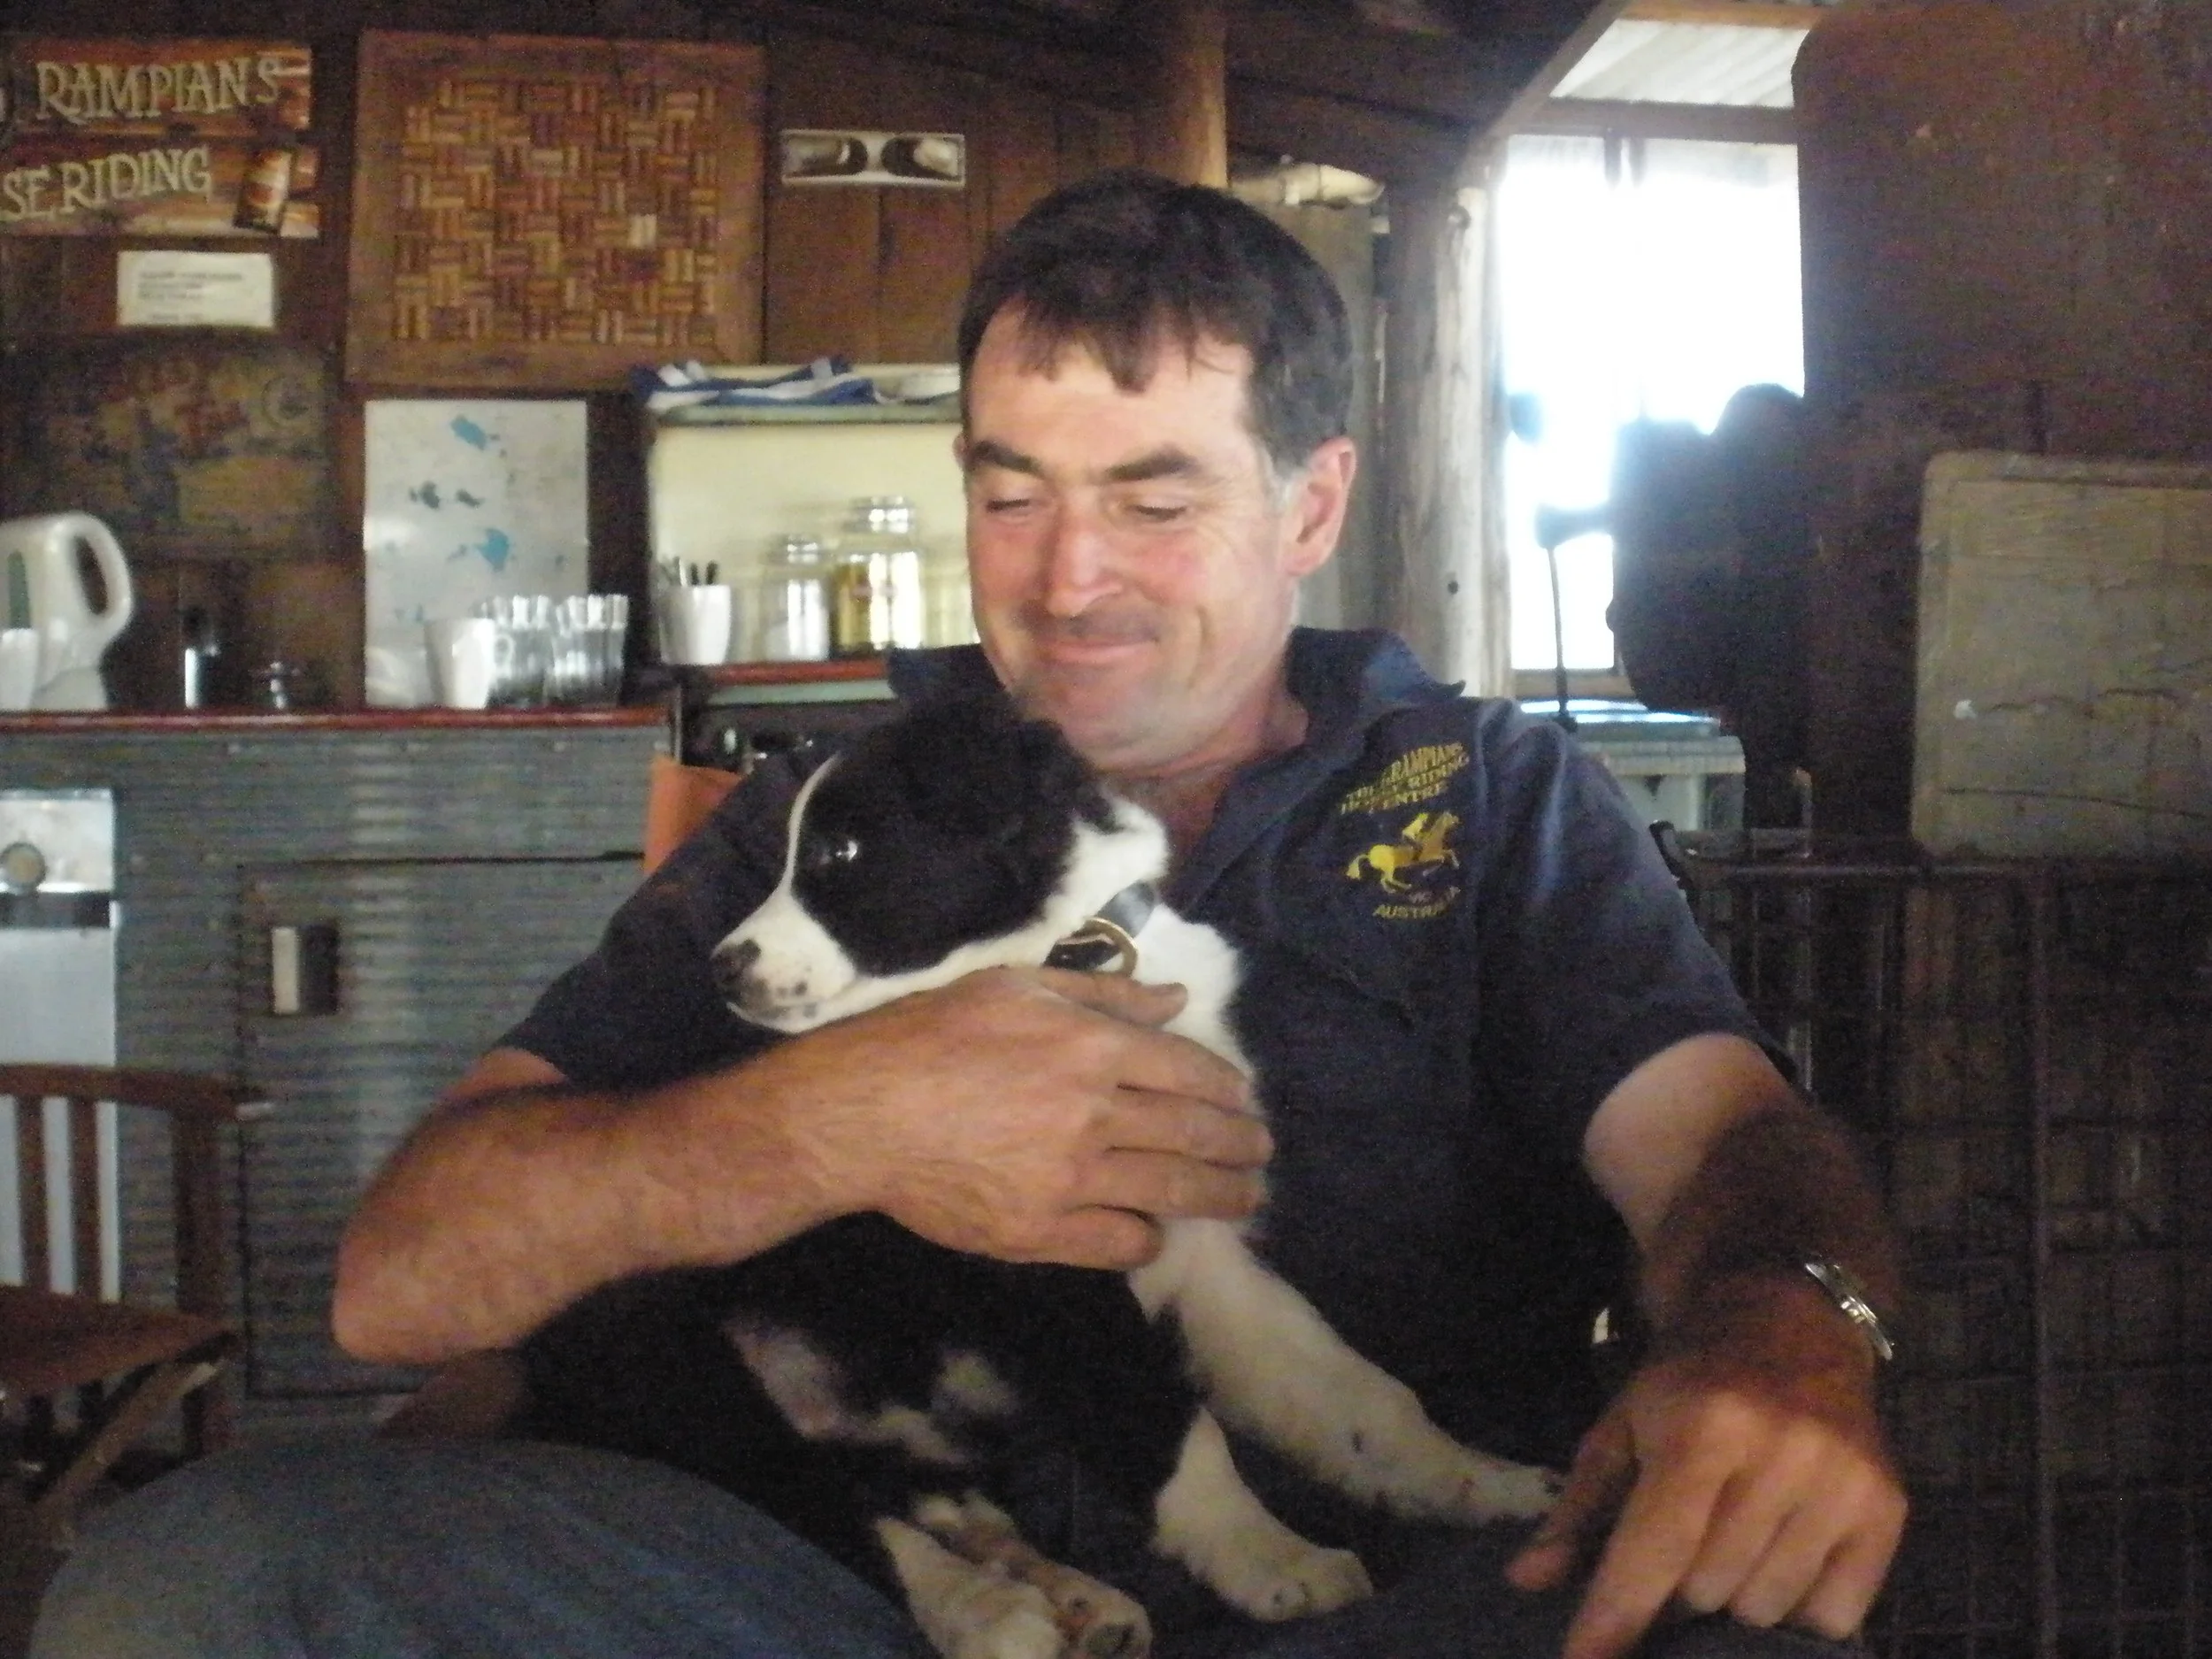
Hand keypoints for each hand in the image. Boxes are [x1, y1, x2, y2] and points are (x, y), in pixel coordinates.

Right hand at [761, 965, 1269, 1267]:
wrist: (859, 1114)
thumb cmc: (931, 1035)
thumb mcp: (1016, 986)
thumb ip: (1103, 993)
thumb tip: (1176, 999)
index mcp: (1091, 1047)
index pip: (1191, 1071)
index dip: (1229, 1089)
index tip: (1246, 1101)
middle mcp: (1093, 1113)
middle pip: (1196, 1133)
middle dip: (1242, 1145)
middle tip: (1262, 1152)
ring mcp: (1071, 1178)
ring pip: (1173, 1191)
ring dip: (1221, 1195)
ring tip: (1244, 1196)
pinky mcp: (1041, 1231)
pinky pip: (1121, 1242)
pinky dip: (1149, 1237)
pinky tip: (1155, 1230)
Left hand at [1505, 1283, 1905, 1658]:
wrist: (1790, 1321)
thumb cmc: (1690, 1382)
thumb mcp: (1622, 1426)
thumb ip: (1579, 1510)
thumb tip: (1527, 1581)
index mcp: (1701, 1426)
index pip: (1654, 1549)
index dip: (1616, 1616)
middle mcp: (1779, 1453)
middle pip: (1706, 1588)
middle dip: (1674, 1594)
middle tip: (1672, 1560)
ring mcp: (1840, 1482)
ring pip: (1765, 1608)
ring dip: (1732, 1601)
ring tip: (1726, 1546)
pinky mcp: (1888, 1507)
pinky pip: (1833, 1615)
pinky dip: (1796, 1609)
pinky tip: (1777, 1561)